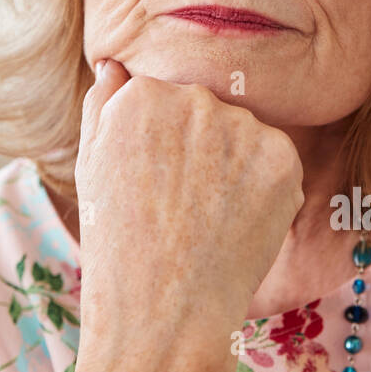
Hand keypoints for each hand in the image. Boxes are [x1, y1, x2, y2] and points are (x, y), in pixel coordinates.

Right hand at [69, 59, 303, 371]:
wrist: (162, 308)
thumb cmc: (117, 239)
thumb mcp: (90, 164)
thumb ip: (102, 103)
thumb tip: (115, 63)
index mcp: (142, 93)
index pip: (164, 99)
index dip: (161, 143)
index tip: (153, 180)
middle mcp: (193, 97)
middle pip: (205, 110)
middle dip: (199, 147)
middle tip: (180, 202)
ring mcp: (241, 126)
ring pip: (243, 135)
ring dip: (233, 164)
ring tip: (208, 215)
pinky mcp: (281, 156)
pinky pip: (275, 159)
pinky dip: (264, 187)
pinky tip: (236, 220)